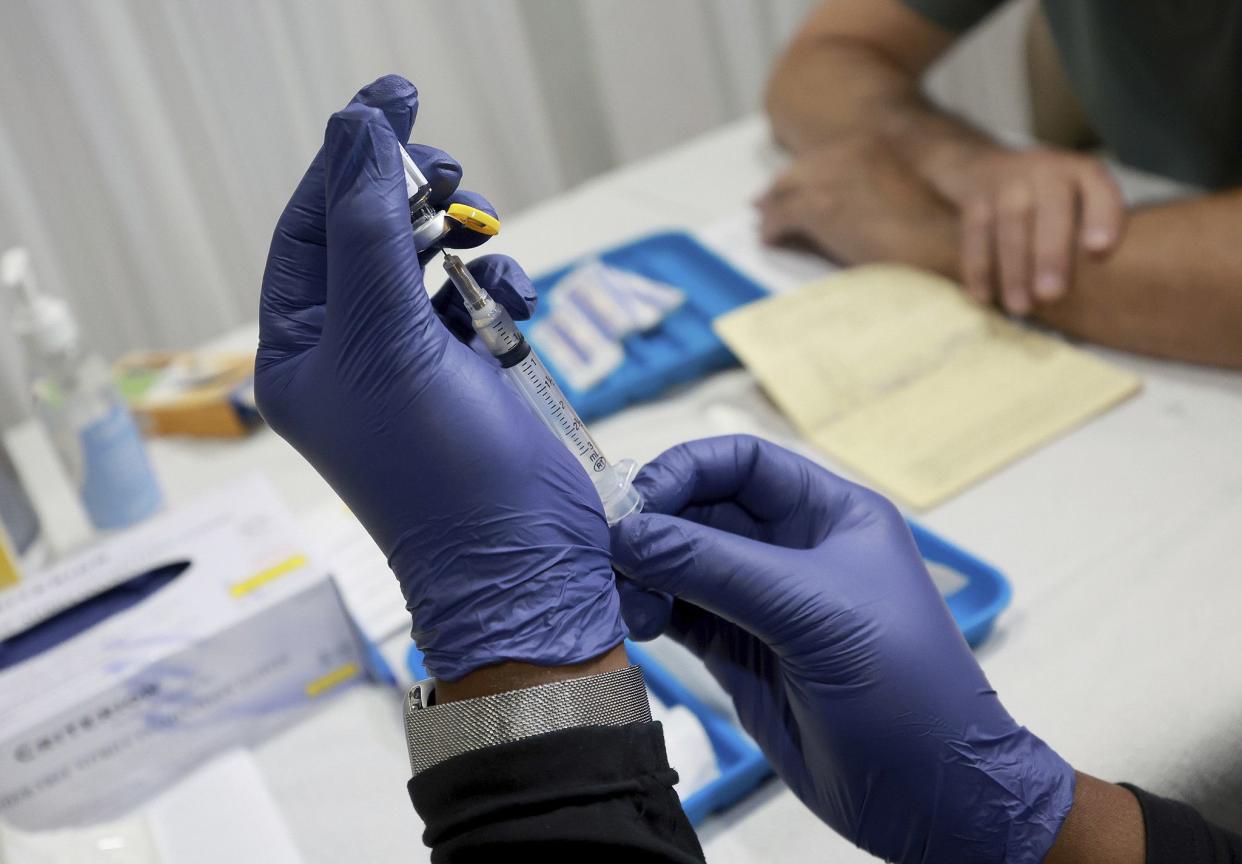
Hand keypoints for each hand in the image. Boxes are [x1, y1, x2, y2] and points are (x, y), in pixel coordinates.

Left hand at [256, 76, 625, 680]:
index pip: (308, 227)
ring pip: (427, 262)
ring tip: (483, 234)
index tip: (392, 98)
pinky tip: (515, 304)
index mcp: (299, 350)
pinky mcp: (467, 375)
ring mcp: (410, 363)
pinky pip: (474, 300)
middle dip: (409, 195)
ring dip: (461, 239)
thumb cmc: (439, 469)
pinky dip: (498, 288)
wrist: (522, 560)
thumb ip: (373, 228)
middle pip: (368, 236)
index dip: (346, 160)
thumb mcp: (391, 337)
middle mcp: (348, 352)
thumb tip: (357, 129)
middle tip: (448, 164)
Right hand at [611, 436, 1073, 862]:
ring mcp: (762, 602)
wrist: (928, 795)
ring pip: (683, 563)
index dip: (686, 470)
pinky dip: (649, 612)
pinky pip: (681, 614)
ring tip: (623, 600)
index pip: (743, 463)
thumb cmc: (898, 683)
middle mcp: (791, 549)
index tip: (638, 501)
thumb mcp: (811, 611)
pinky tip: (632, 622)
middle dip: (655, 524)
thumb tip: (626, 533)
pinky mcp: (739, 652)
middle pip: (704, 510)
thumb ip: (714, 566)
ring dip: (645, 572)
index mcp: (829, 514)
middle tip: (610, 551)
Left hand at [756, 133, 957, 275]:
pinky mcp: (819, 209)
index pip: (820, 158)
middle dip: (779, 190)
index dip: (801, 177)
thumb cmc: (935, 234)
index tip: (787, 189)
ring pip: (783, 193)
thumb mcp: (901, 198)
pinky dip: (770, 231)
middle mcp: (847, 154)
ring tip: (763, 227)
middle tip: (763, 206)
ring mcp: (831, 179)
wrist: (946, 248)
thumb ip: (869, 192)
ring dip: (771, 212)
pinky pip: (780, 218)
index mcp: (870, 146)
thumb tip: (842, 208)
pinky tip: (768, 242)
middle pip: (796, 172)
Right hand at [937, 147, 1125, 314]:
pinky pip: (975, 233)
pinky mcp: (975, 198)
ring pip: (1010, 226)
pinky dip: (978, 267)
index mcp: (1083, 173)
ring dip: (1013, 270)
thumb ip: (1091, 229)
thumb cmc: (1045, 197)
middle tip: (1051, 295)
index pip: (1100, 192)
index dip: (1102, 218)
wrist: (984, 165)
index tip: (1099, 250)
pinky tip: (984, 296)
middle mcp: (1047, 170)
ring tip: (1019, 307)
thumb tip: (1095, 274)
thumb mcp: (1077, 198)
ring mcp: (1008, 180)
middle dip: (1050, 255)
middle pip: (1051, 212)